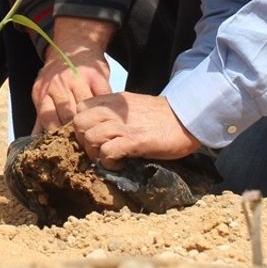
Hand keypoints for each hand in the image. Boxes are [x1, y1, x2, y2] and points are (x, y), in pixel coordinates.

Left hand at [31, 17, 113, 132]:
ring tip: (95, 133)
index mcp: (43, 91)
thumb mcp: (43, 92)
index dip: (57, 135)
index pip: (48, 119)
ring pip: (85, 109)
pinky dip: (104, 110)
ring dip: (91, 122)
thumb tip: (33, 143)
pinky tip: (106, 117)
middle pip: (67, 116)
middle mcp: (58, 84)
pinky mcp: (96, 76)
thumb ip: (40, 118)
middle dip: (75, 132)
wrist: (74, 46)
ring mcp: (78, 79)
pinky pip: (101, 98)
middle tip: (83, 143)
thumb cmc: (57, 76)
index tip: (65, 146)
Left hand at [72, 92, 200, 168]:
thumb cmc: (160, 116)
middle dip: (83, 141)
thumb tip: (97, 129)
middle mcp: (115, 111)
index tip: (93, 138)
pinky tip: (120, 166)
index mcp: (113, 101)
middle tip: (98, 151)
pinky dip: (109, 163)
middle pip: (79, 123)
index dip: (81, 126)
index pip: (80, 109)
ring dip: (95, 154)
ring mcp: (123, 125)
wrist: (187, 118)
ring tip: (109, 160)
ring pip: (90, 137)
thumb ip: (114, 113)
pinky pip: (108, 152)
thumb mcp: (132, 107)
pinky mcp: (134, 140)